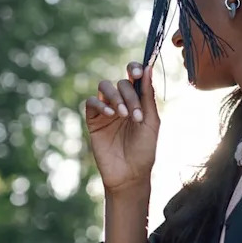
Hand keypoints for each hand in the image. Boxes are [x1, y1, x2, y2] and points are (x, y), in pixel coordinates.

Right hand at [84, 62, 158, 193]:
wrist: (130, 174)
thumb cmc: (144, 150)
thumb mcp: (150, 121)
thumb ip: (147, 96)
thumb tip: (148, 68)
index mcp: (138, 101)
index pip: (134, 77)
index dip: (135, 68)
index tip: (138, 71)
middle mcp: (122, 102)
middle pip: (121, 83)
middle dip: (129, 95)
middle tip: (135, 115)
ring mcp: (107, 110)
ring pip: (105, 87)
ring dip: (115, 97)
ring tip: (123, 114)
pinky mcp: (93, 120)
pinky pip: (91, 103)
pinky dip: (100, 104)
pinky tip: (110, 114)